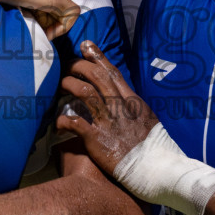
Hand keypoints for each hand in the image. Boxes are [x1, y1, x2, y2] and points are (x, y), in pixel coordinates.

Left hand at [55, 41, 158, 175]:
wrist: (156, 168)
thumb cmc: (154, 148)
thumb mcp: (148, 120)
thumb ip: (135, 108)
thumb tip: (125, 101)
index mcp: (132, 101)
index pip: (113, 73)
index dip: (98, 57)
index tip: (86, 45)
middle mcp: (120, 107)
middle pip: (97, 77)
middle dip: (79, 66)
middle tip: (67, 64)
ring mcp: (109, 121)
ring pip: (85, 93)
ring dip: (70, 85)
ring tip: (61, 84)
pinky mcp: (98, 139)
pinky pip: (76, 123)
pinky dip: (63, 121)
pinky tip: (57, 122)